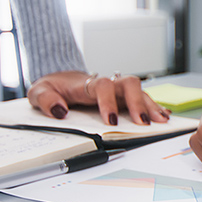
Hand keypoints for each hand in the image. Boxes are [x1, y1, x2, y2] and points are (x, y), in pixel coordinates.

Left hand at [26, 71, 170, 125]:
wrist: (60, 79)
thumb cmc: (52, 87)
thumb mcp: (38, 91)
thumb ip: (45, 99)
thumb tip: (59, 110)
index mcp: (87, 84)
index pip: (103, 87)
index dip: (108, 102)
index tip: (110, 121)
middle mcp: (107, 84)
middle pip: (130, 84)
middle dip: (139, 102)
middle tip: (143, 122)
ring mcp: (117, 90)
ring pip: (140, 91)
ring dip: (151, 105)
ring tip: (162, 121)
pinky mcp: (122, 97)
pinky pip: (142, 98)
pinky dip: (153, 106)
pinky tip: (163, 115)